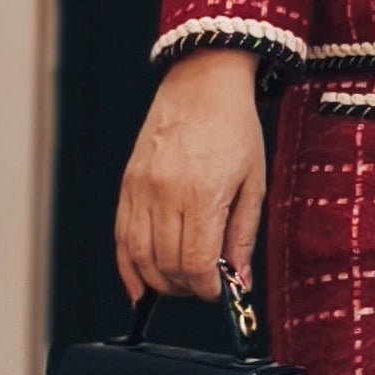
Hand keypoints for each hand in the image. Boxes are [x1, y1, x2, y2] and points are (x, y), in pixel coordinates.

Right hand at [115, 50, 265, 303]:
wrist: (202, 83)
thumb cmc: (234, 127)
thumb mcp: (254, 183)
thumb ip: (243, 236)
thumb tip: (239, 279)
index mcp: (202, 194)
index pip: (195, 263)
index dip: (206, 288)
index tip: (218, 291)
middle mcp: (165, 193)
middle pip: (166, 264)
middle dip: (185, 287)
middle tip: (202, 287)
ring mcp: (141, 188)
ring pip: (138, 256)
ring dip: (157, 281)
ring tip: (177, 284)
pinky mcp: (128, 183)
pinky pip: (121, 235)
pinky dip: (127, 265)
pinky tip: (138, 284)